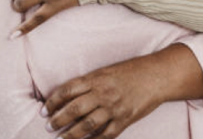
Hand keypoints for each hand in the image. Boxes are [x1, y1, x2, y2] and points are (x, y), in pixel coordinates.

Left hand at [42, 55, 162, 138]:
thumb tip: (69, 95)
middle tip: (49, 126)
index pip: (68, 90)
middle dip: (58, 119)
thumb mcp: (107, 70)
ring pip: (87, 125)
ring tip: (62, 138)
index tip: (45, 109)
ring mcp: (114, 108)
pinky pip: (106, 135)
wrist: (157, 75)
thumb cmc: (132, 70)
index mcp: (97, 78)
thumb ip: (90, 82)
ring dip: (71, 134)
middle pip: (74, 109)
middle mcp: (103, 93)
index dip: (53, 101)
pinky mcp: (125, 119)